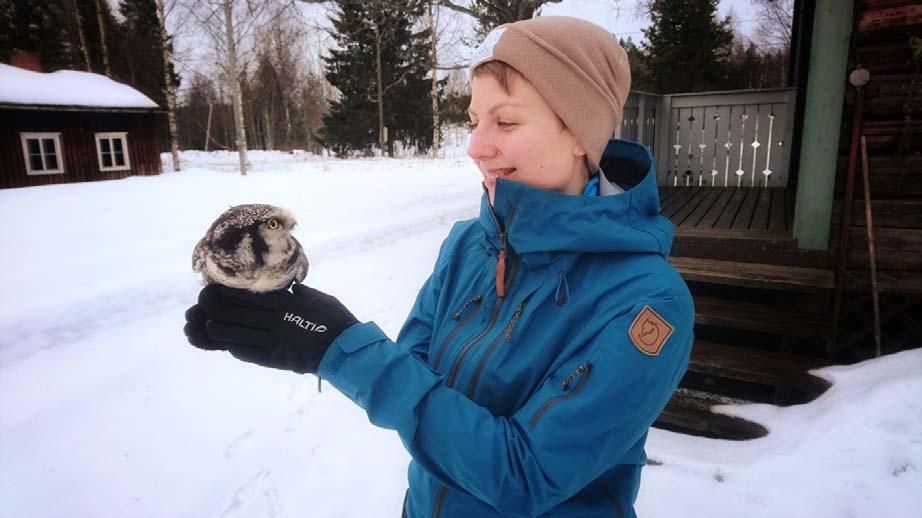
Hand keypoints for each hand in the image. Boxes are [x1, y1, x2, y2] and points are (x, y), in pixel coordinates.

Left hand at [184, 283, 358, 373]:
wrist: (346, 350)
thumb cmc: (337, 320)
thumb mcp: (320, 298)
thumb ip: (301, 293)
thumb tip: (291, 288)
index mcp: (286, 303)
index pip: (251, 296)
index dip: (230, 292)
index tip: (217, 288)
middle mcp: (275, 320)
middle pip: (238, 313)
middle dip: (218, 308)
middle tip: (204, 305)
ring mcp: (274, 341)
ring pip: (238, 334)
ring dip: (221, 330)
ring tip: (209, 326)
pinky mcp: (275, 359)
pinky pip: (250, 353)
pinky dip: (236, 348)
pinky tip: (228, 345)